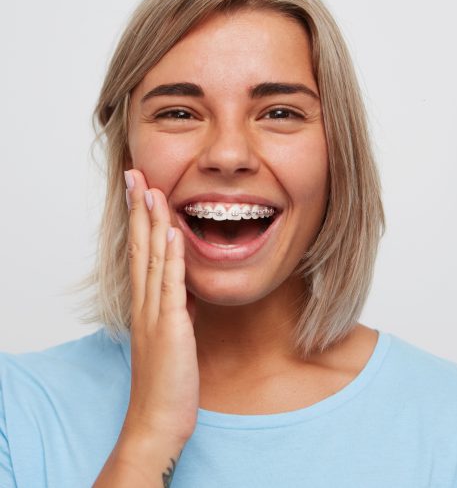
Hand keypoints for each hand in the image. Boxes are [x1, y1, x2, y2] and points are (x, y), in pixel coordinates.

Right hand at [122, 169, 198, 448]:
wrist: (159, 419)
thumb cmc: (166, 380)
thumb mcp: (172, 335)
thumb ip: (174, 308)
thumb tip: (184, 286)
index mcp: (146, 304)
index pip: (140, 252)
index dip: (139, 221)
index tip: (140, 192)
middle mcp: (145, 303)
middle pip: (140, 247)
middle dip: (138, 209)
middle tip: (135, 175)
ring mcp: (155, 313)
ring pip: (151, 259)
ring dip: (152, 222)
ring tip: (151, 189)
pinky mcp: (170, 327)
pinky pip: (170, 285)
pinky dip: (171, 257)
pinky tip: (172, 231)